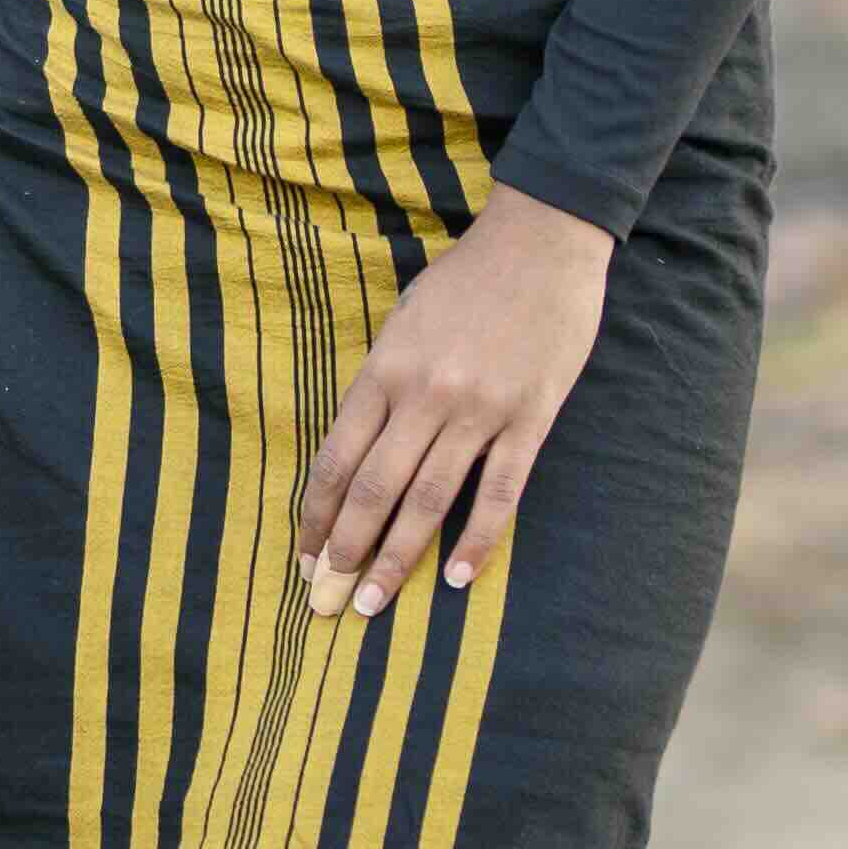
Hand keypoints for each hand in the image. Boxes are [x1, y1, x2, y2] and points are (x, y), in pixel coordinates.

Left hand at [294, 184, 613, 619]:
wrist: (543, 242)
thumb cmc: (465, 279)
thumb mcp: (403, 320)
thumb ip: (380, 383)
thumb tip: (356, 448)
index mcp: (385, 369)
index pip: (338, 459)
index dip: (317, 516)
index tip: (304, 556)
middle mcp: (425, 395)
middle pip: (375, 491)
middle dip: (345, 553)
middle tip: (326, 603)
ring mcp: (480, 411)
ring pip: (429, 502)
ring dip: (397, 561)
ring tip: (372, 606)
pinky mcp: (530, 420)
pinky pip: (499, 493)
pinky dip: (477, 541)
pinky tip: (457, 580)